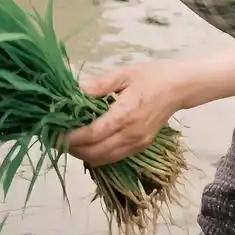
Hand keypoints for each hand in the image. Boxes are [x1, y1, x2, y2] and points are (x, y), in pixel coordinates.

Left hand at [66, 60, 191, 166]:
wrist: (179, 87)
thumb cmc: (151, 76)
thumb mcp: (124, 74)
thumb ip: (99, 85)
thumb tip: (75, 91)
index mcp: (126, 115)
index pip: (93, 134)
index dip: (72, 137)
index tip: (54, 133)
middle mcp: (131, 135)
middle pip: (96, 153)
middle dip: (73, 149)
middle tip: (55, 138)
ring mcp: (137, 144)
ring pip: (105, 160)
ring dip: (84, 155)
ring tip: (68, 142)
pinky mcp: (141, 146)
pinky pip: (115, 157)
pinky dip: (98, 156)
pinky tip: (87, 145)